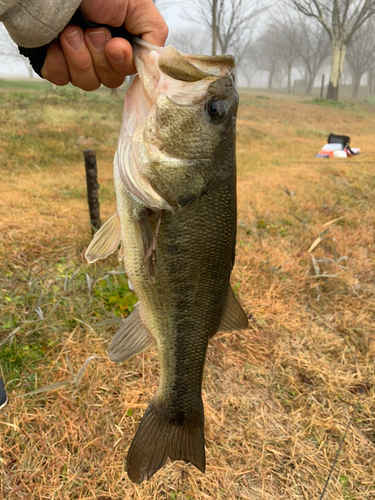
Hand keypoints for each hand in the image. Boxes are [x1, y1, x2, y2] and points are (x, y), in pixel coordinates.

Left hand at [41, 0, 167, 89]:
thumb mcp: (139, 6)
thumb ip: (154, 35)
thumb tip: (156, 64)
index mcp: (122, 40)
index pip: (129, 71)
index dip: (122, 64)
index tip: (116, 47)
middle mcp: (100, 52)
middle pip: (110, 81)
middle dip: (100, 58)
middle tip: (93, 31)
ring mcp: (77, 58)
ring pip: (87, 83)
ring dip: (80, 57)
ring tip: (71, 30)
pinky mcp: (53, 62)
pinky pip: (60, 78)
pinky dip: (59, 60)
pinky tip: (57, 40)